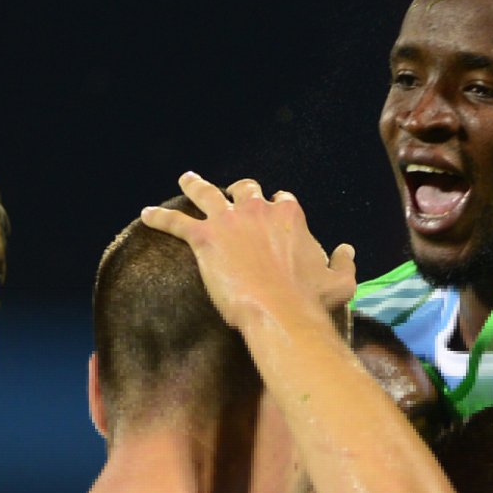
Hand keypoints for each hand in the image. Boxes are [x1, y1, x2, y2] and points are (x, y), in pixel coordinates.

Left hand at [140, 173, 355, 331]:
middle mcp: (258, 209)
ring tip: (187, 179)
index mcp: (289, 215)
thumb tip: (346, 249)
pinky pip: (175, 221)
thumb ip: (344, 262)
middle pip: (245, 189)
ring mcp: (229, 221)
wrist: (281, 313)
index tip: (272, 213)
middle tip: (232, 194)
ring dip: (195, 185)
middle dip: (239, 190)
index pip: (281, 200)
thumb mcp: (340, 282)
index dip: (275, 206)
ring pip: (206, 193)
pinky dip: (159, 217)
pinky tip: (146, 215)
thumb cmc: (312, 302)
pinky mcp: (204, 238)